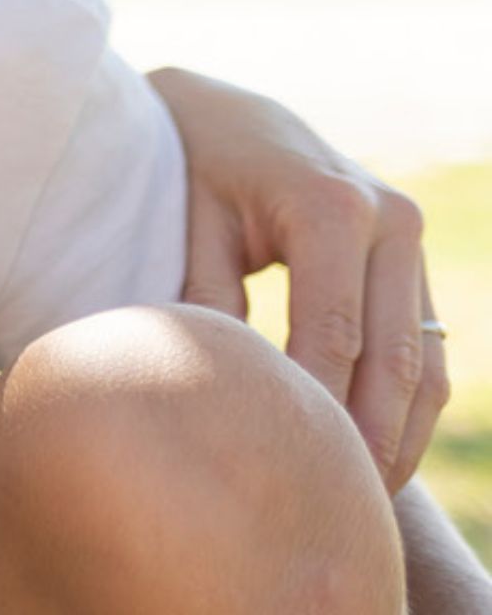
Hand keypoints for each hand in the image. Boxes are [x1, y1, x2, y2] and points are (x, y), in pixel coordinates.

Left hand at [149, 67, 447, 489]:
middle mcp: (389, 221)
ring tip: (360, 497)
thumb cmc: (192, 168)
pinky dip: (408, 408)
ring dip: (399, 435)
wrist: (231, 113)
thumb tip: (218, 387)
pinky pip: (427, 350)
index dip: (316, 406)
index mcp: (330, 207)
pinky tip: (375, 457)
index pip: (332, 331)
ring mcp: (413, 240)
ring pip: (424, 362)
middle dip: (368, 438)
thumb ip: (206, 300)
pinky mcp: (415, 262)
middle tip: (335, 503)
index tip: (292, 465)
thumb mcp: (189, 224)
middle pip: (391, 357)